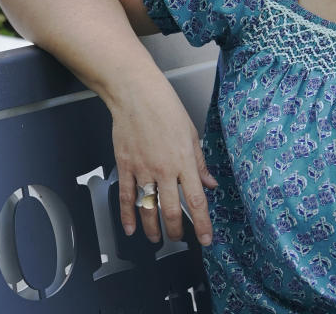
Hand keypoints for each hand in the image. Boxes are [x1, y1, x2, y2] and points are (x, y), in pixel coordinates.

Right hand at [110, 81, 217, 245]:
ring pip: (148, 208)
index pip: (196, 201)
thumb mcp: (192, 135)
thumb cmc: (166, 109)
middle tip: (179, 240)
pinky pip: (126, 197)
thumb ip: (200, 163)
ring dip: (153, 228)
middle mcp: (164, 170)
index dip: (202, 224)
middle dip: (177, 231)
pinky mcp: (125, 167)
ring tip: (157, 239)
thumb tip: (210, 183)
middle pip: (171, 211)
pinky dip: (128, 216)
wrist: (137, 95)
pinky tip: (131, 228)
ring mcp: (143, 170)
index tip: (206, 238)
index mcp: (184, 162)